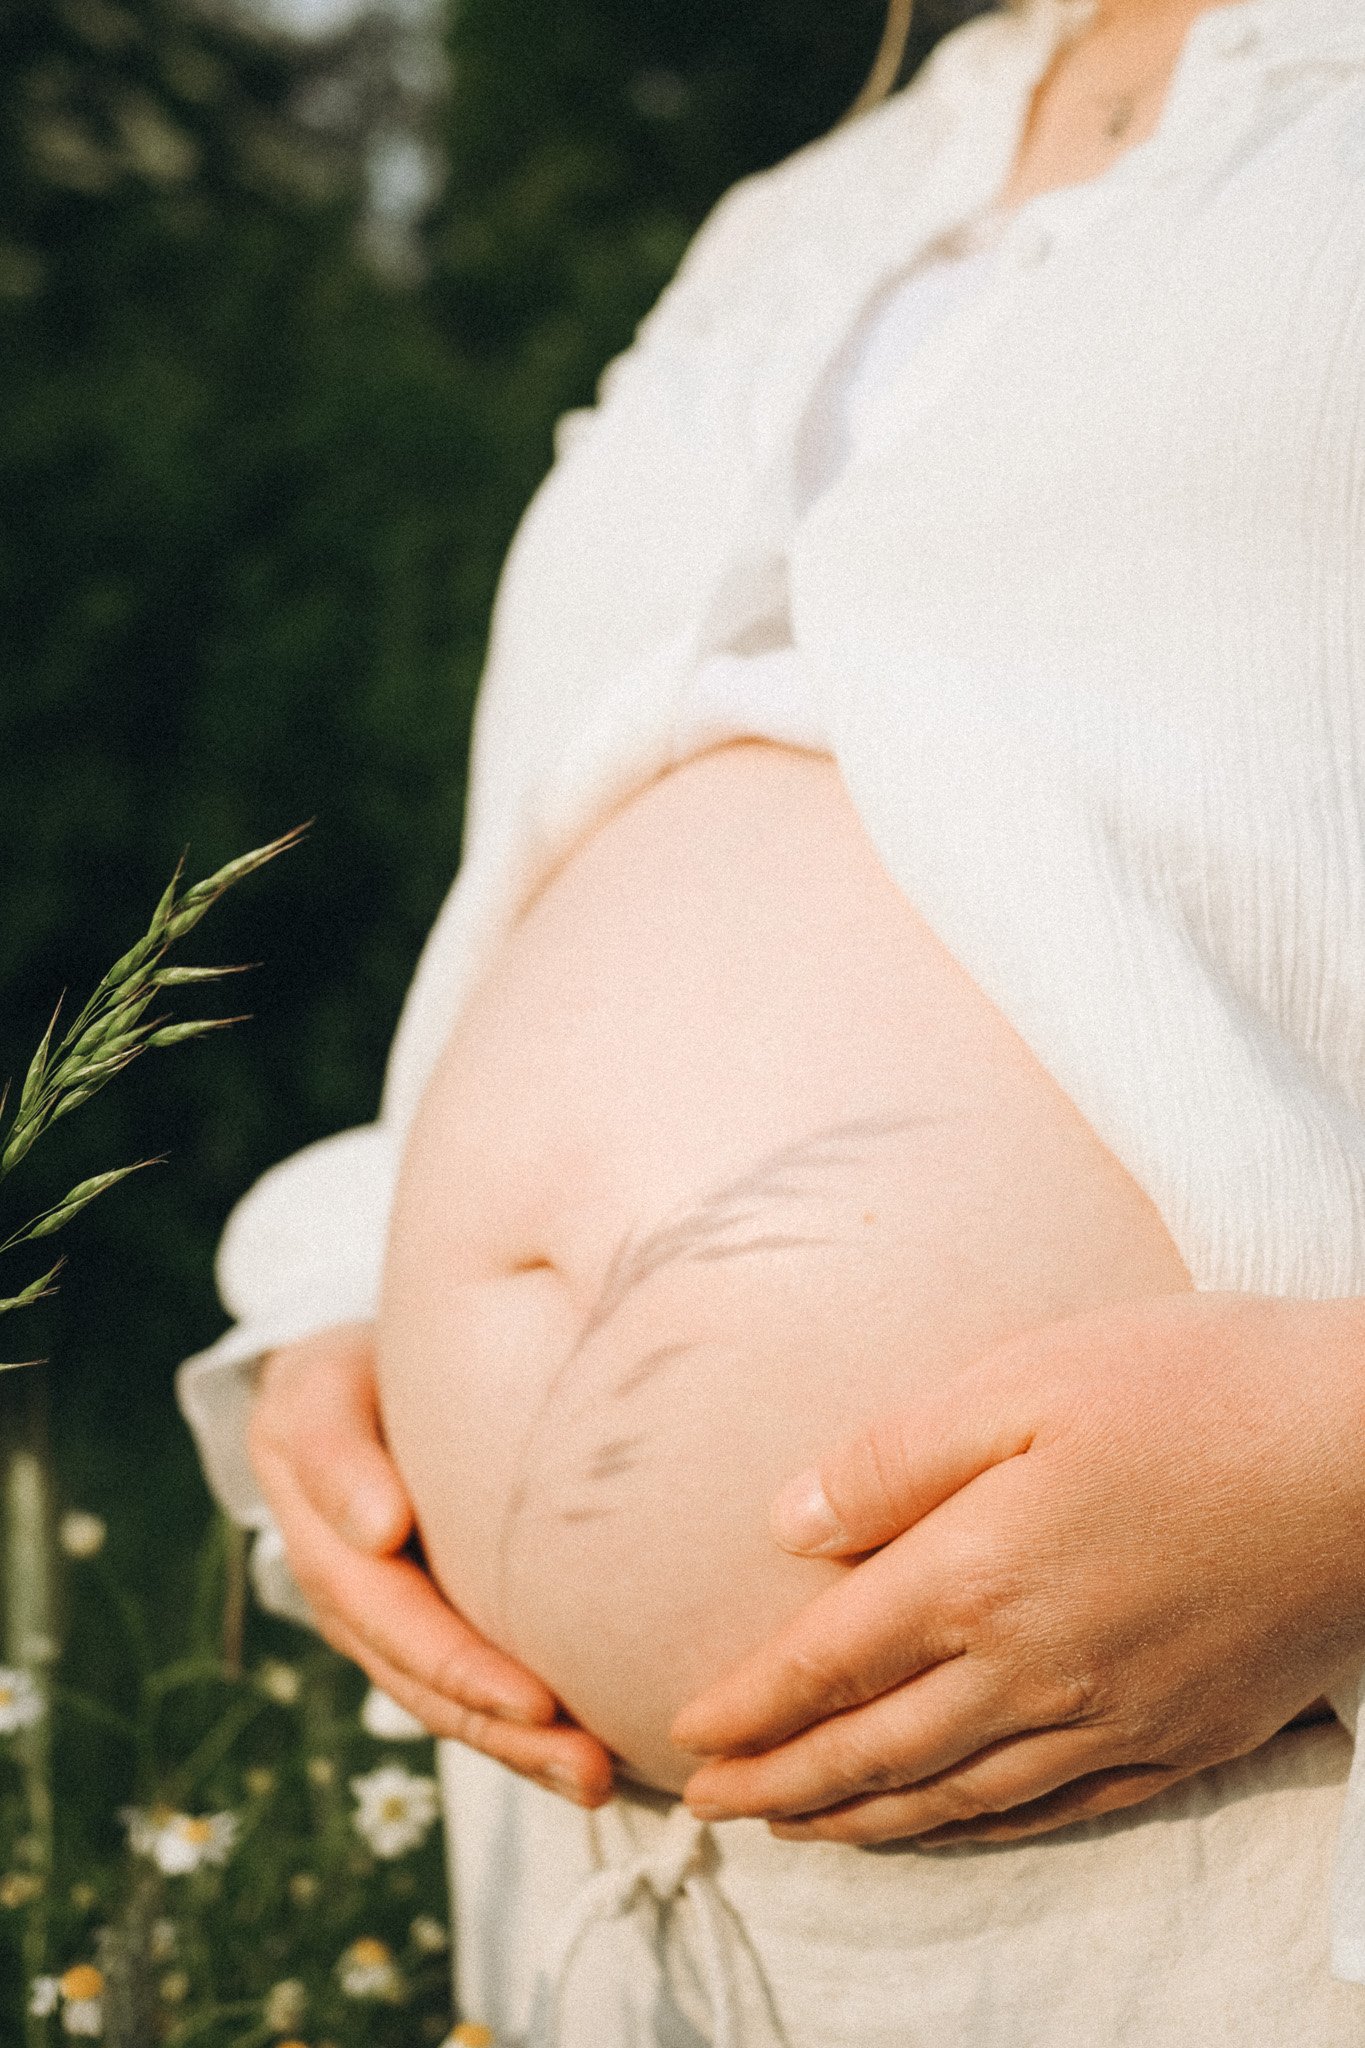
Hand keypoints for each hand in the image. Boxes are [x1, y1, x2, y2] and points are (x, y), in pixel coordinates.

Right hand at [248, 1321, 614, 1804]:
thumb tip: (381, 1534)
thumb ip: (336, 1451)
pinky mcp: (430, 1621)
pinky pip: (472, 1686)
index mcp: (317, 1537)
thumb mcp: (322, 1388)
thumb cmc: (353, 1372)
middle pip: (422, 1678)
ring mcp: (383, 1619)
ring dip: (521, 1749)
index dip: (458, 1662)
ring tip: (599, 1779)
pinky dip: (524, 1728)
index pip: (384, 1612)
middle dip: (504, 1728)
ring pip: (447, 1701)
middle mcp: (347, 1595)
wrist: (354, 1380)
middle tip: (587, 1762)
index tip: (535, 1699)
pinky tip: (594, 1755)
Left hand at [674, 1292, 1364, 1844]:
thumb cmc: (1193, 1389)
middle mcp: (1033, 1675)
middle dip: (780, 1789)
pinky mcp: (1182, 1738)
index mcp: (977, 1580)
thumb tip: (785, 1523)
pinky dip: (977, 1831)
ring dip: (862, 1823)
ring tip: (800, 1831)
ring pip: (955, 1800)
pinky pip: (1053, 1814)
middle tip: (706, 1809)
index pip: (826, 1670)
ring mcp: (1113, 1721)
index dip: (748, 1710)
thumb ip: (892, 1459)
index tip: (685, 1734)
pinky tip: (951, 1828)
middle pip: (874, 1757)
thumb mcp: (1020, 1382)